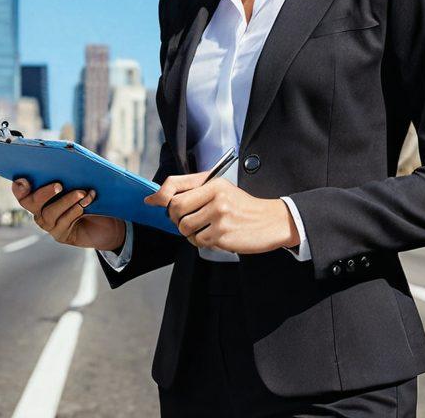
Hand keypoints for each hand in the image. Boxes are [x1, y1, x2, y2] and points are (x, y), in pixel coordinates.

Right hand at [12, 178, 125, 251]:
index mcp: (40, 195)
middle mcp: (40, 211)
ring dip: (66, 201)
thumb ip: (71, 174)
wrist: (107, 221)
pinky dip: (75, 210)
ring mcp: (49, 224)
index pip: (24, 192)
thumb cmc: (91, 196)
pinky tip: (85, 204)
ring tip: (82, 193)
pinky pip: (63, 222)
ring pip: (49, 213)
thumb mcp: (81, 183)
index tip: (23, 180)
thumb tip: (71, 156)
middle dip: (44, 192)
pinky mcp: (60, 234)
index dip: (19, 188)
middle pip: (31, 203)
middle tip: (59, 185)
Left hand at [143, 172, 298, 253]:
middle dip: (176, 219)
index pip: (175, 184)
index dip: (159, 195)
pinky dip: (203, 242)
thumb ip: (192, 191)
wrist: (272, 221)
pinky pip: (198, 241)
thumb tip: (155, 199)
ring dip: (190, 232)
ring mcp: (219, 215)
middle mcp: (216, 196)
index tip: (152, 202)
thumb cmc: (243, 207)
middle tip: (186, 220)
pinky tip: (216, 236)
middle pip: (175, 209)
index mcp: (213, 182)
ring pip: (184, 227)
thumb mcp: (221, 190)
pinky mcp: (223, 234)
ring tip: (206, 229)